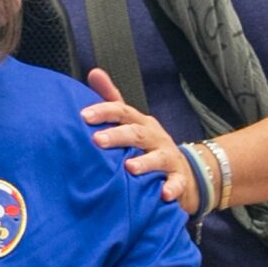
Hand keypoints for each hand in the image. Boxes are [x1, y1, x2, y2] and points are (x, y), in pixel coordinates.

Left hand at [80, 66, 200, 212]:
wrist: (184, 171)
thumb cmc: (147, 145)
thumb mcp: (131, 122)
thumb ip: (112, 100)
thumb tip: (94, 72)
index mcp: (140, 123)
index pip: (123, 112)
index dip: (105, 112)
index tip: (83, 115)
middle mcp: (155, 137)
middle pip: (137, 133)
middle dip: (118, 136)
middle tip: (98, 140)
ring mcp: (168, 158)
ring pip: (158, 158)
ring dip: (145, 162)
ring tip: (129, 167)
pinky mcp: (179, 179)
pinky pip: (177, 184)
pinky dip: (172, 188)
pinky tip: (164, 194)